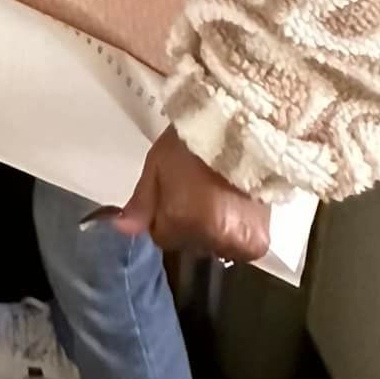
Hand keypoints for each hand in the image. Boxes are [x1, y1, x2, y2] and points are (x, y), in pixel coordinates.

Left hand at [99, 127, 269, 262]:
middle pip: (189, 243)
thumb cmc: (193, 143)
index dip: (165, 215)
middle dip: (189, 224)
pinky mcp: (258, 244)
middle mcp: (210, 238)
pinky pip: (238, 248)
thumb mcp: (158, 165)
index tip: (174, 192)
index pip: (163, 237)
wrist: (242, 130)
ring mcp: (237, 243)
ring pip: (212, 246)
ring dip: (213, 230)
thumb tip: (120, 229)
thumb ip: (141, 202)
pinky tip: (236, 207)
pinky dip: (236, 233)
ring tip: (219, 197)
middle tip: (199, 192)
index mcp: (182, 221)